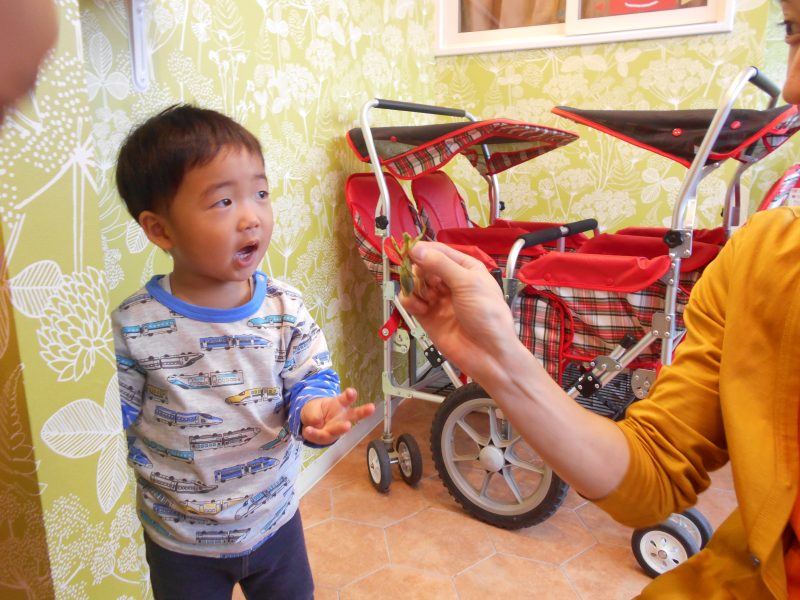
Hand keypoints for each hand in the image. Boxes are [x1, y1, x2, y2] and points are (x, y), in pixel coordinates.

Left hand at [300, 388, 374, 444]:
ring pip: (341, 429)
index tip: (352, 392)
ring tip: (347, 426)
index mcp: (339, 404)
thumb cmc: (315, 411)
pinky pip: (321, 436)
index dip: (350, 395)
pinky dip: (314, 433)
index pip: (346, 399)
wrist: (310, 425)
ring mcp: (336, 428)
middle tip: (369, 409)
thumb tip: (317, 422)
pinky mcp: (329, 437)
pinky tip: (308, 430)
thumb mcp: (311, 407)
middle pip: (354, 414)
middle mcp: (341, 416)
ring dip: (343, 428)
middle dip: (362, 412)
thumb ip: (313, 413)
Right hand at [399, 241, 520, 383]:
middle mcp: (451, 281)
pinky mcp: (427, 316)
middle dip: (421, 272)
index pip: (439, 251)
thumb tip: (416, 248)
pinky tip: (419, 308)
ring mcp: (438, 299)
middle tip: (426, 282)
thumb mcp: (467, 283)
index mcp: (465, 268)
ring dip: (416, 288)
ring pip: (415, 283)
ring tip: (428, 299)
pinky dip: (410, 302)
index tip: (409, 252)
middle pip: (424, 266)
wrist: (488, 353)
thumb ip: (440, 264)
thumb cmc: (486, 315)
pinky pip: (411, 302)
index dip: (424, 250)